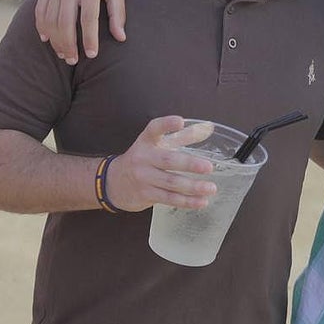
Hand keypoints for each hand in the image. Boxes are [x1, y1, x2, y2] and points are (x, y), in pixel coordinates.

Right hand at [34, 0, 126, 63]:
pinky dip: (41, 25)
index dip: (89, 39)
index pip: (88, 20)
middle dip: (68, 44)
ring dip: (55, 39)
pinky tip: (46, 38)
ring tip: (63, 53)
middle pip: (65, 22)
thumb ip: (118, 13)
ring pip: (50, 18)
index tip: (92, 55)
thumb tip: (120, 38)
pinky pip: (40, 8)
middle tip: (73, 60)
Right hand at [102, 116, 217, 212]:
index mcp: (146, 141)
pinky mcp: (145, 195)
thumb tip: (206, 129)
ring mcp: (143, 178)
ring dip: (193, 187)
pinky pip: (169, 199)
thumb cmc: (142, 160)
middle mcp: (143, 158)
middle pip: (168, 160)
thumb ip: (181, 137)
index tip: (180, 122)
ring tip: (210, 188)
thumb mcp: (155, 145)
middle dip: (189, 164)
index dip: (166, 125)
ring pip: (171, 183)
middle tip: (208, 167)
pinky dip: (186, 201)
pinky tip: (201, 201)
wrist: (113, 183)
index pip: (154, 129)